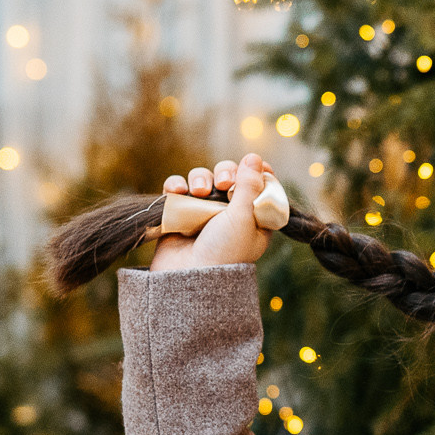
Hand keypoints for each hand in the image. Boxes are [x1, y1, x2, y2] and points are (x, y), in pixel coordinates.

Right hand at [148, 153, 277, 270]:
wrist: (190, 278)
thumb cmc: (224, 252)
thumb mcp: (243, 218)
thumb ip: (249, 185)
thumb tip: (254, 157)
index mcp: (253, 216)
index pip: (259, 183)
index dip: (255, 171)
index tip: (253, 167)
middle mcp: (230, 212)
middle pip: (229, 174)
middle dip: (226, 172)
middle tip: (224, 183)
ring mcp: (203, 212)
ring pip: (202, 178)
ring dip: (200, 178)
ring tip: (198, 192)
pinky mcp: (179, 213)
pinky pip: (177, 188)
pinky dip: (175, 185)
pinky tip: (177, 191)